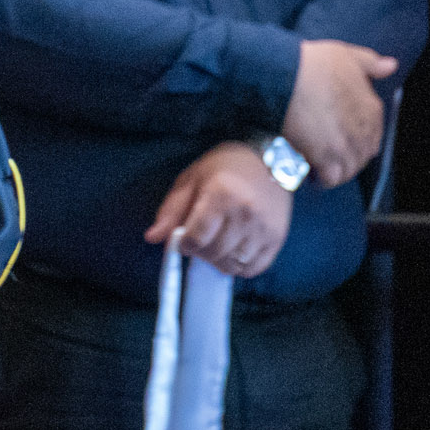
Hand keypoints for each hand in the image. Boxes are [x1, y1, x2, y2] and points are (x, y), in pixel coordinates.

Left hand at [145, 141, 292, 278]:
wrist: (267, 160)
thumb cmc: (223, 168)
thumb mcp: (191, 180)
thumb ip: (171, 210)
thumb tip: (152, 238)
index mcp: (221, 196)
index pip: (196, 238)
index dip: (184, 244)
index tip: (183, 237)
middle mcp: (246, 215)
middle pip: (214, 254)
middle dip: (200, 252)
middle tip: (200, 239)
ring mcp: (264, 229)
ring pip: (233, 265)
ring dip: (218, 260)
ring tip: (216, 243)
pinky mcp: (277, 239)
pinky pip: (253, 269)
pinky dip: (239, 267)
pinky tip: (233, 251)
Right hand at [281, 39, 397, 187]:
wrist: (285, 76)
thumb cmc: (312, 63)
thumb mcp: (346, 55)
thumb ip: (371, 63)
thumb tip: (391, 66)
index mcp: (372, 109)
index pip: (374, 135)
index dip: (357, 138)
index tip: (341, 138)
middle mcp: (363, 131)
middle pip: (362, 156)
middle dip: (348, 158)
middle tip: (329, 155)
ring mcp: (345, 147)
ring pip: (348, 170)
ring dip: (336, 171)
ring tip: (319, 166)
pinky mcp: (325, 158)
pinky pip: (331, 179)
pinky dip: (323, 179)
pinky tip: (312, 173)